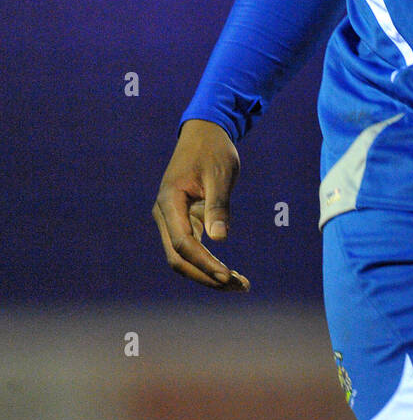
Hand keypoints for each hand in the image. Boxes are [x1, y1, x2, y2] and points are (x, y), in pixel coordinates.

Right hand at [152, 119, 249, 290]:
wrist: (204, 133)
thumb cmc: (213, 150)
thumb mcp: (220, 174)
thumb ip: (218, 205)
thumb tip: (219, 240)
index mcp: (169, 201)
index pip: (183, 243)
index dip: (204, 262)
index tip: (227, 275)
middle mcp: (164, 214)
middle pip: (179, 258)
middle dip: (207, 276)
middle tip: (240, 286)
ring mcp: (171, 219)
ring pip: (183, 258)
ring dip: (208, 273)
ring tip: (240, 284)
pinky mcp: (182, 221)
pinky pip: (191, 249)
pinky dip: (208, 262)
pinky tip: (230, 273)